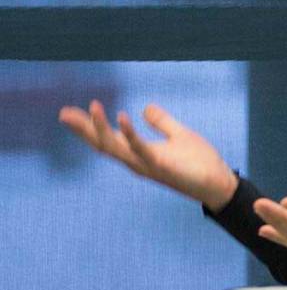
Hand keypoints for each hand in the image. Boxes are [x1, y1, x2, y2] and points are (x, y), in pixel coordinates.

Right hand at [59, 100, 238, 210]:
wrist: (219, 183)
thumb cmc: (199, 162)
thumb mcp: (179, 135)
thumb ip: (162, 123)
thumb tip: (146, 107)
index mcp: (140, 153)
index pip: (108, 138)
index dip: (89, 126)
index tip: (68, 112)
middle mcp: (138, 161)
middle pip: (104, 145)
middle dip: (84, 129)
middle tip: (63, 113)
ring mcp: (148, 165)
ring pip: (117, 148)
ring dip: (102, 128)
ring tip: (92, 107)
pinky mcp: (163, 167)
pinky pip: (142, 150)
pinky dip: (130, 133)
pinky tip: (122, 116)